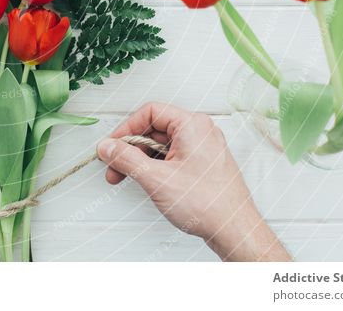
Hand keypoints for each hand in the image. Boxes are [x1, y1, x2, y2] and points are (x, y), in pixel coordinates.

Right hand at [97, 103, 290, 261]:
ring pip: (162, 144)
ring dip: (142, 159)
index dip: (126, 128)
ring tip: (128, 178)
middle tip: (115, 166)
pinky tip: (147, 181)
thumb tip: (108, 147)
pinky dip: (156, 166)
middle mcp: (200, 132)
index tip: (112, 145)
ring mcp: (203, 148)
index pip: (150, 112)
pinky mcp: (203, 163)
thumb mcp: (156, 179)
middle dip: (131, 148)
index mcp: (192, 125)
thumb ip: (126, 159)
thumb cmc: (208, 204)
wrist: (234, 230)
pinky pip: (173, 156)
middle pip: (154, 129)